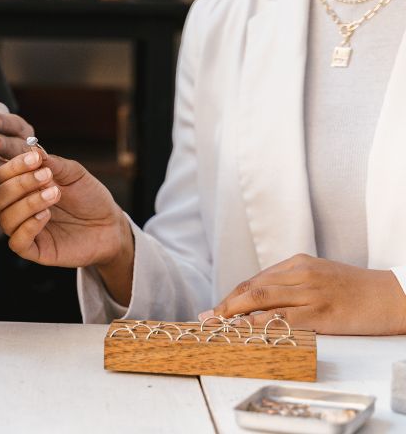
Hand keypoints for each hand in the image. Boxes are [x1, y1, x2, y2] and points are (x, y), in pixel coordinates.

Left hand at [0, 113, 34, 225]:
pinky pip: (25, 190)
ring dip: (9, 164)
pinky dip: (12, 186)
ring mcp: (28, 175)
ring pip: (26, 167)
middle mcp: (24, 154)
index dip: (5, 123)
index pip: (15, 125)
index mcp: (13, 136)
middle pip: (23, 146)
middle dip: (7, 144)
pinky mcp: (25, 195)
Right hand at [0, 147, 132, 262]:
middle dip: (20, 184)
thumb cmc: (89, 197)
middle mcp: (18, 207)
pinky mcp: (36, 250)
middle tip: (47, 177)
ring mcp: (25, 229)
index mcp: (22, 187)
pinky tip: (45, 215)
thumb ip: (53, 163)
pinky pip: (17, 242)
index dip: (14, 166)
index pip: (1, 176)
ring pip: (6, 218)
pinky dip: (28, 227)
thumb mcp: (74, 174)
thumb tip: (33, 149)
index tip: (36, 159)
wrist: (110, 223)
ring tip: (54, 194)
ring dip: (28, 203)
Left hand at [202, 254, 405, 334]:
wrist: (392, 295)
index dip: (232, 296)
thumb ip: (292, 284)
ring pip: (262, 300)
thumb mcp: (319, 276)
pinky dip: (260, 325)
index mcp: (298, 263)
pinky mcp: (322, 313)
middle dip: (226, 304)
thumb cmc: (355, 289)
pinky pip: (284, 319)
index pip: (255, 280)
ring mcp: (310, 292)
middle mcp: (300, 274)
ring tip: (218, 326)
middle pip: (252, 288)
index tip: (216, 309)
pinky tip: (246, 332)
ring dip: (234, 314)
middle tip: (208, 318)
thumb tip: (261, 301)